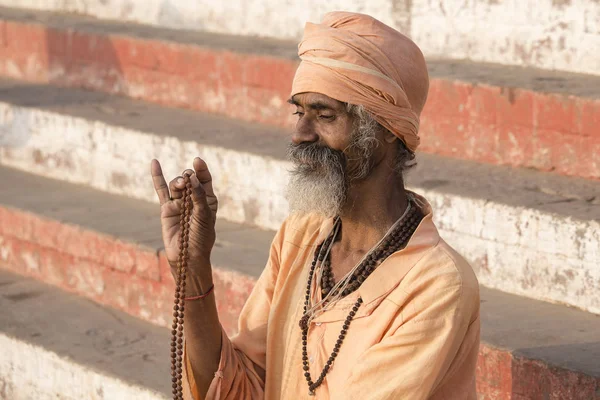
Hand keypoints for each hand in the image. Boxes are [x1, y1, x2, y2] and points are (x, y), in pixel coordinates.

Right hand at [151, 157, 217, 280]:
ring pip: (176, 185)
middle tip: (187, 181)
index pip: (204, 179)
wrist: (187, 256)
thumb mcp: (204, 215)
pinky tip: (154, 163)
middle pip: (189, 180)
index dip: (201, 168)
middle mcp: (194, 199)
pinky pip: (161, 190)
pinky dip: (157, 177)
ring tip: (180, 185)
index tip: (197, 160)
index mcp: (207, 199)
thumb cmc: (201, 237)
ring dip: (178, 182)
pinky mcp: (167, 208)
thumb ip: (198, 196)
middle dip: (188, 177)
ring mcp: (179, 203)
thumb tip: (191, 177)